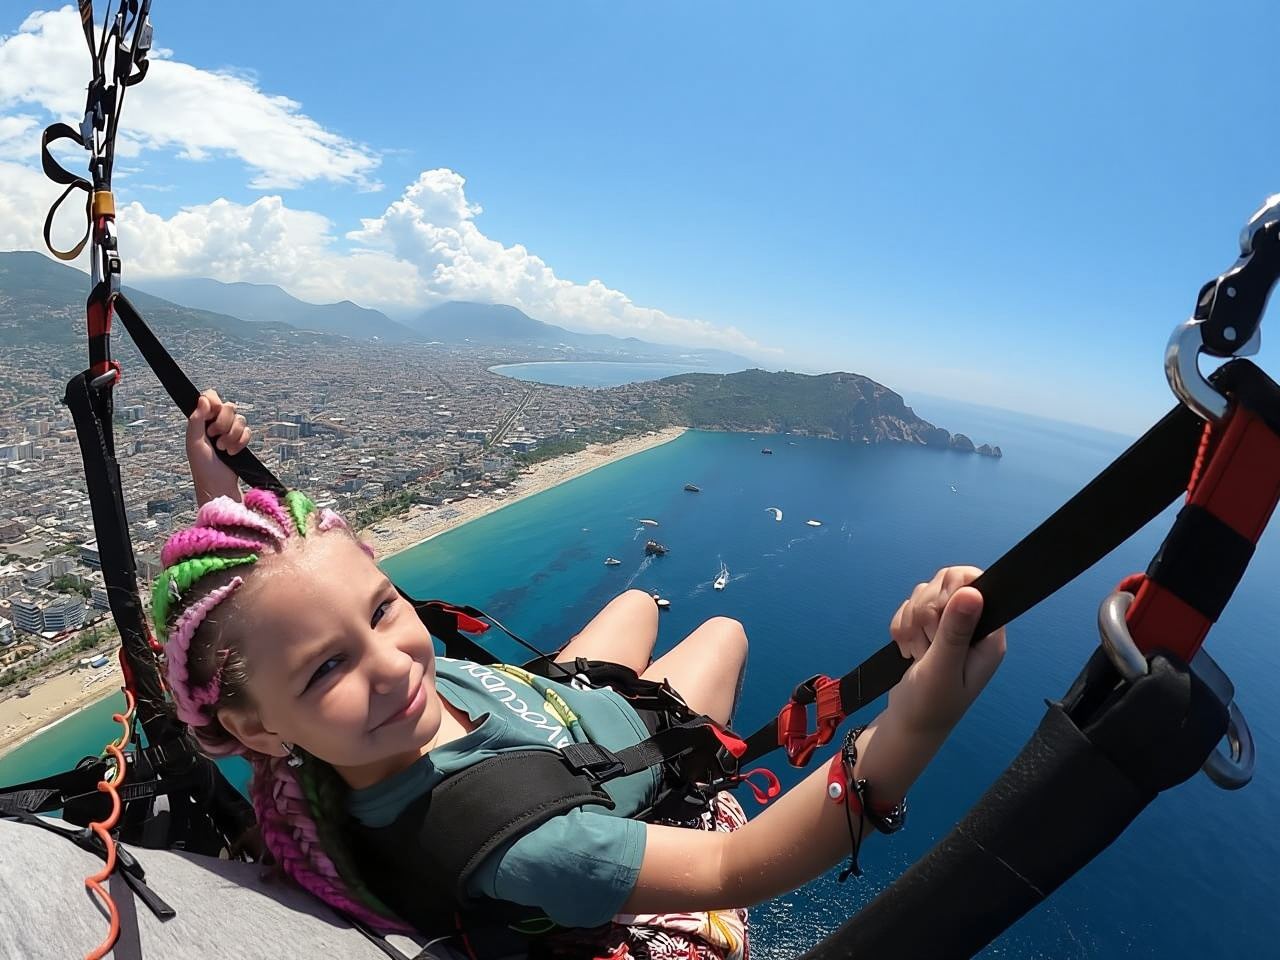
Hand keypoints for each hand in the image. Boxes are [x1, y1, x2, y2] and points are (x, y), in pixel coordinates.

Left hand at [185, 389, 250, 506]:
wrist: (219, 485)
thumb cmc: (202, 466)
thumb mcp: (194, 441)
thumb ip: (196, 419)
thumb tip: (203, 398)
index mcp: (201, 421)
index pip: (210, 397)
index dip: (214, 402)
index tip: (212, 413)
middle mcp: (215, 423)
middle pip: (229, 407)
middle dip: (223, 424)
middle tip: (214, 437)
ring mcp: (229, 432)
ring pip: (240, 419)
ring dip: (232, 436)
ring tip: (223, 449)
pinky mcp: (241, 440)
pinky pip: (248, 431)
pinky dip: (241, 442)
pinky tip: (232, 452)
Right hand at [886, 566, 1005, 736]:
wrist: (907, 724)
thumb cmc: (930, 706)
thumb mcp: (943, 669)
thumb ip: (956, 631)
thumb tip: (972, 592)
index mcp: (987, 636)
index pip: (975, 583)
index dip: (950, 591)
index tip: (936, 616)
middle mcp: (972, 627)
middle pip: (944, 584)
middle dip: (925, 611)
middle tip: (926, 644)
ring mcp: (949, 628)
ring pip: (924, 594)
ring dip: (912, 623)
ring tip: (918, 653)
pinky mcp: (929, 630)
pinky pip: (910, 608)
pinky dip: (902, 627)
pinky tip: (907, 651)